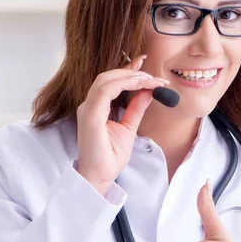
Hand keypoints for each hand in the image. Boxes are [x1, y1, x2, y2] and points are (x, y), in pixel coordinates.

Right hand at [76, 55, 168, 195]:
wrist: (99, 177)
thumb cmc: (109, 157)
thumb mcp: (128, 128)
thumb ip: (136, 108)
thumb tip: (148, 92)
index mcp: (95, 108)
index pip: (110, 82)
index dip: (127, 71)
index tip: (144, 64)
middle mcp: (89, 106)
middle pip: (107, 77)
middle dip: (131, 71)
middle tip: (153, 75)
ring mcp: (87, 110)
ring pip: (106, 80)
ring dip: (130, 76)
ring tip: (149, 80)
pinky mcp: (90, 117)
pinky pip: (105, 92)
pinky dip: (123, 84)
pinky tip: (139, 85)